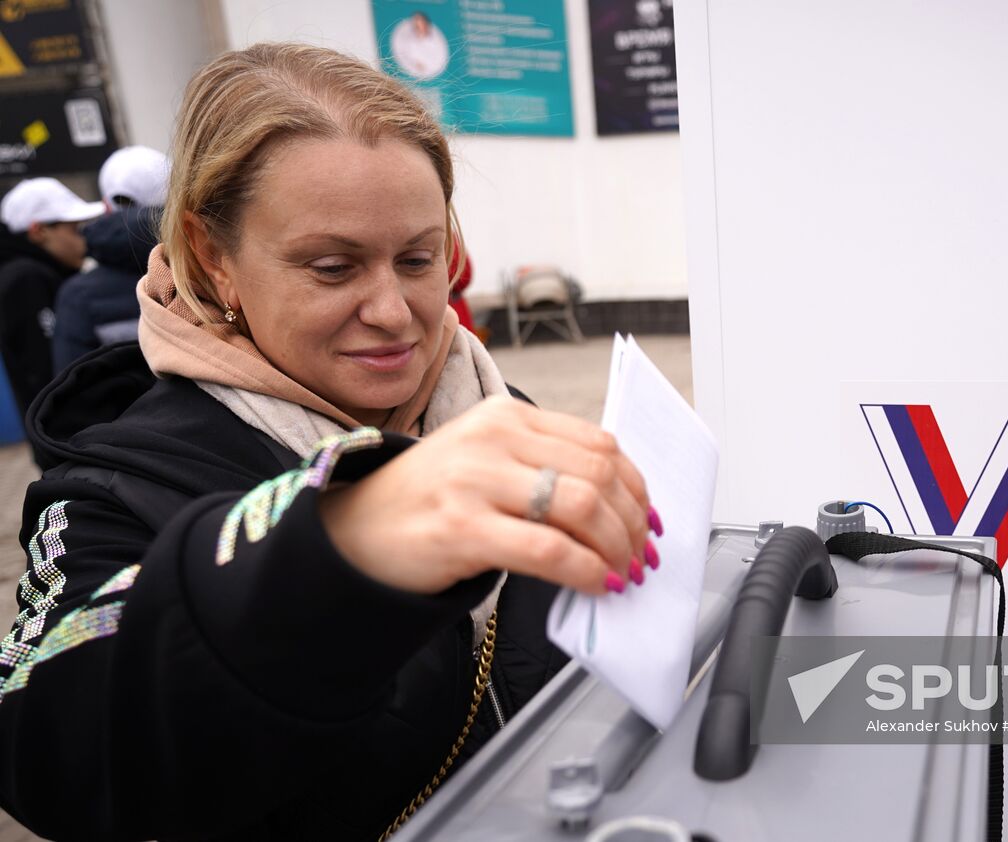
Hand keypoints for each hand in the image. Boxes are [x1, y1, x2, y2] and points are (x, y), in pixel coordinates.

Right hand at [319, 395, 658, 595]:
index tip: (648, 520)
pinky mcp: (462, 527)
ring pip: (581, 508)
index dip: (637, 487)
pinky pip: (548, 549)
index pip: (600, 443)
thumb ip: (544, 467)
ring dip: (616, 548)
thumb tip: (618, 509)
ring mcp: (476, 480)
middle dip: (632, 523)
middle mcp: (494, 438)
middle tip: (641, 556)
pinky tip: (595, 584)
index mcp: (507, 415)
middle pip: (599, 474)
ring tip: (622, 573)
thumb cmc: (430, 501)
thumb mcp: (488, 461)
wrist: (352, 531)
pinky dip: (585, 570)